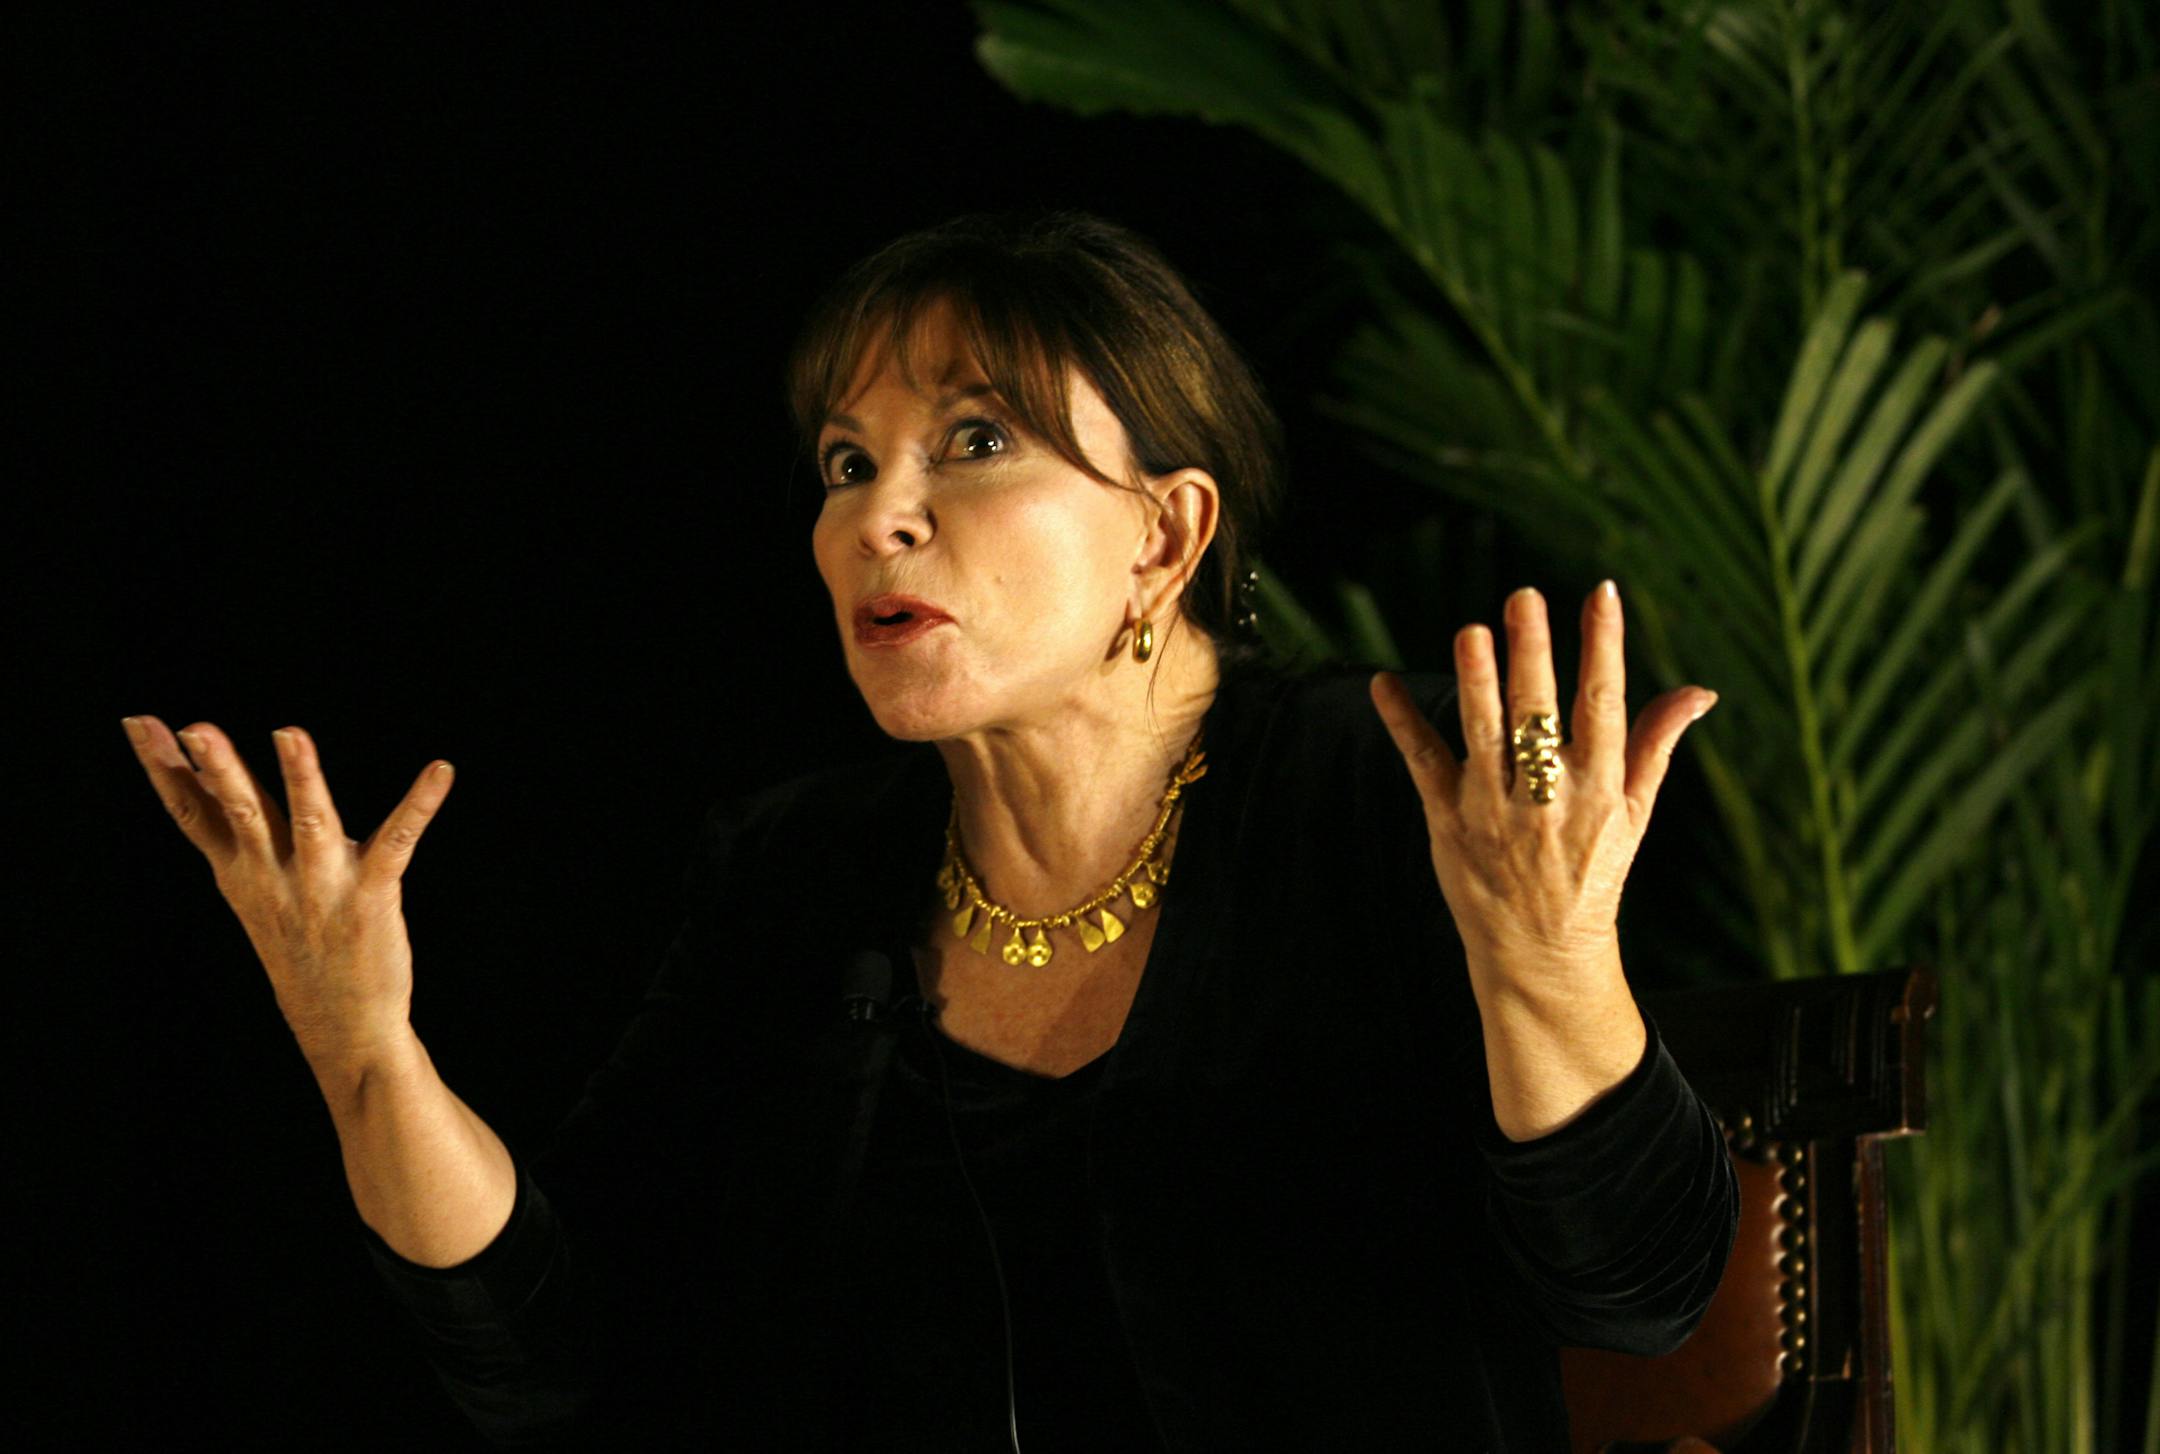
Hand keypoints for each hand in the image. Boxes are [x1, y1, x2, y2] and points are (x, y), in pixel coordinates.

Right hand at [121, 715, 454, 1065]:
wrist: (340, 1025)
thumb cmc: (299, 947)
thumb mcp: (254, 892)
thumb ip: (239, 836)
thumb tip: (217, 782)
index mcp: (240, 871)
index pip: (192, 811)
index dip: (164, 766)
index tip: (139, 722)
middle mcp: (273, 875)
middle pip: (240, 811)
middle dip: (217, 768)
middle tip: (195, 728)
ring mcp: (322, 885)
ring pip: (308, 820)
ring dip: (300, 777)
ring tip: (289, 733)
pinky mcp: (371, 894)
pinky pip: (399, 839)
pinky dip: (420, 803)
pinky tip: (440, 771)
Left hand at [1369, 581, 1716, 986]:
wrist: (1544, 954)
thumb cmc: (1593, 874)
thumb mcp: (1635, 814)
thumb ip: (1655, 744)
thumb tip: (1700, 690)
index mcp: (1599, 789)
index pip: (1603, 705)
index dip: (1603, 647)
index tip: (1602, 594)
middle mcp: (1548, 798)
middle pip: (1539, 713)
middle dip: (1532, 654)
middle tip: (1523, 598)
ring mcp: (1494, 810)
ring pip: (1483, 735)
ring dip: (1475, 682)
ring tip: (1470, 632)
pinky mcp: (1449, 823)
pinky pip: (1423, 764)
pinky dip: (1402, 723)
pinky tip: (1382, 684)